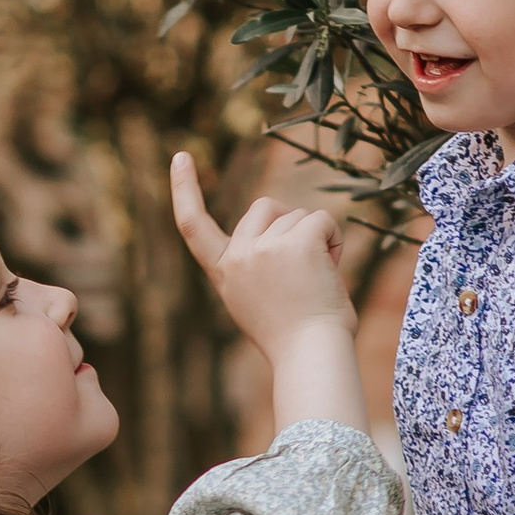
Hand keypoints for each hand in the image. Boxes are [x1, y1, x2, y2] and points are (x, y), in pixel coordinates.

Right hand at [170, 154, 367, 434]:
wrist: (311, 357)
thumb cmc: (295, 340)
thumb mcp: (257, 301)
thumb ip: (255, 265)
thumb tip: (278, 232)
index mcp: (224, 273)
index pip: (193, 225)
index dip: (184, 189)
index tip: (180, 157)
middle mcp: (238, 256)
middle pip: (263, 207)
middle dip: (287, 225)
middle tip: (303, 269)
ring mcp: (265, 247)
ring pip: (298, 216)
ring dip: (315, 241)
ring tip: (317, 283)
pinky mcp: (297, 241)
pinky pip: (322, 219)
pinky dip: (334, 240)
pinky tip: (331, 270)